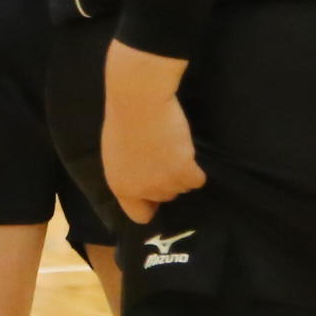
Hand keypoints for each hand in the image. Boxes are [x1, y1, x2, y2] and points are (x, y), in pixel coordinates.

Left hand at [100, 82, 201, 225]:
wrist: (139, 101)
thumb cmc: (124, 118)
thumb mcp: (117, 153)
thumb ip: (130, 172)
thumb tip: (142, 177)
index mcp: (121, 186)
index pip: (139, 215)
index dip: (149, 204)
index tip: (155, 192)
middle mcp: (143, 190)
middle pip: (165, 197)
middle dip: (166, 181)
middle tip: (165, 156)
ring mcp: (165, 183)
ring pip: (183, 188)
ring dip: (182, 172)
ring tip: (173, 149)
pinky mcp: (184, 171)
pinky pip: (198, 180)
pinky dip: (196, 168)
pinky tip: (185, 149)